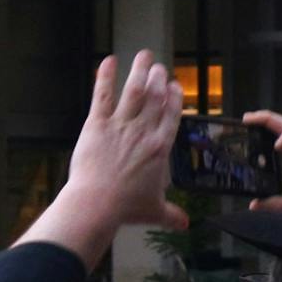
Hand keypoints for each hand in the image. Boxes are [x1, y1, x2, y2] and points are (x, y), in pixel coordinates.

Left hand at [16, 52, 187, 269]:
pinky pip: (102, 95)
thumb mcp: (153, 211)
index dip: (174, 99)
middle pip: (155, 98)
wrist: (97, 204)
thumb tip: (184, 225)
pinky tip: (109, 61)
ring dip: (140, 71)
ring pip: (134, 91)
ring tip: (144, 55)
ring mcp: (121, 125)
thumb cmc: (125, 208)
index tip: (174, 87)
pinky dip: (105, 77)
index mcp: (160, 148)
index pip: (171, 116)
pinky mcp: (97, 125)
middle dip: (159, 80)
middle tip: (159, 68)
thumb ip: (170, 214)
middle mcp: (144, 132)